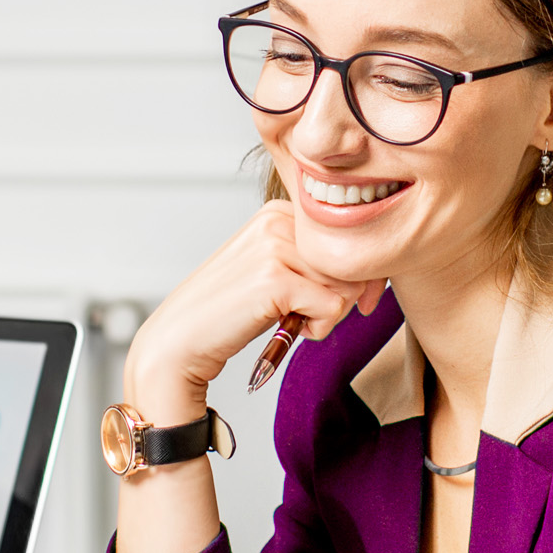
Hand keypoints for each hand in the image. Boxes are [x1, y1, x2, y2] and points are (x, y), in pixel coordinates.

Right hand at [123, 203, 380, 419]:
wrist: (180, 340)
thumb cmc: (230, 312)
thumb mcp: (275, 272)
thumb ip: (315, 263)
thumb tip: (372, 279)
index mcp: (278, 212)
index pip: (346, 238)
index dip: (356, 275)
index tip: (349, 302)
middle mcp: (277, 221)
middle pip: (351, 260)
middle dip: (343, 297)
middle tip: (309, 318)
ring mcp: (274, 247)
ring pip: (346, 284)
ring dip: (329, 315)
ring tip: (294, 322)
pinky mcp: (275, 279)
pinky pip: (333, 306)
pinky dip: (319, 327)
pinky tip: (290, 329)